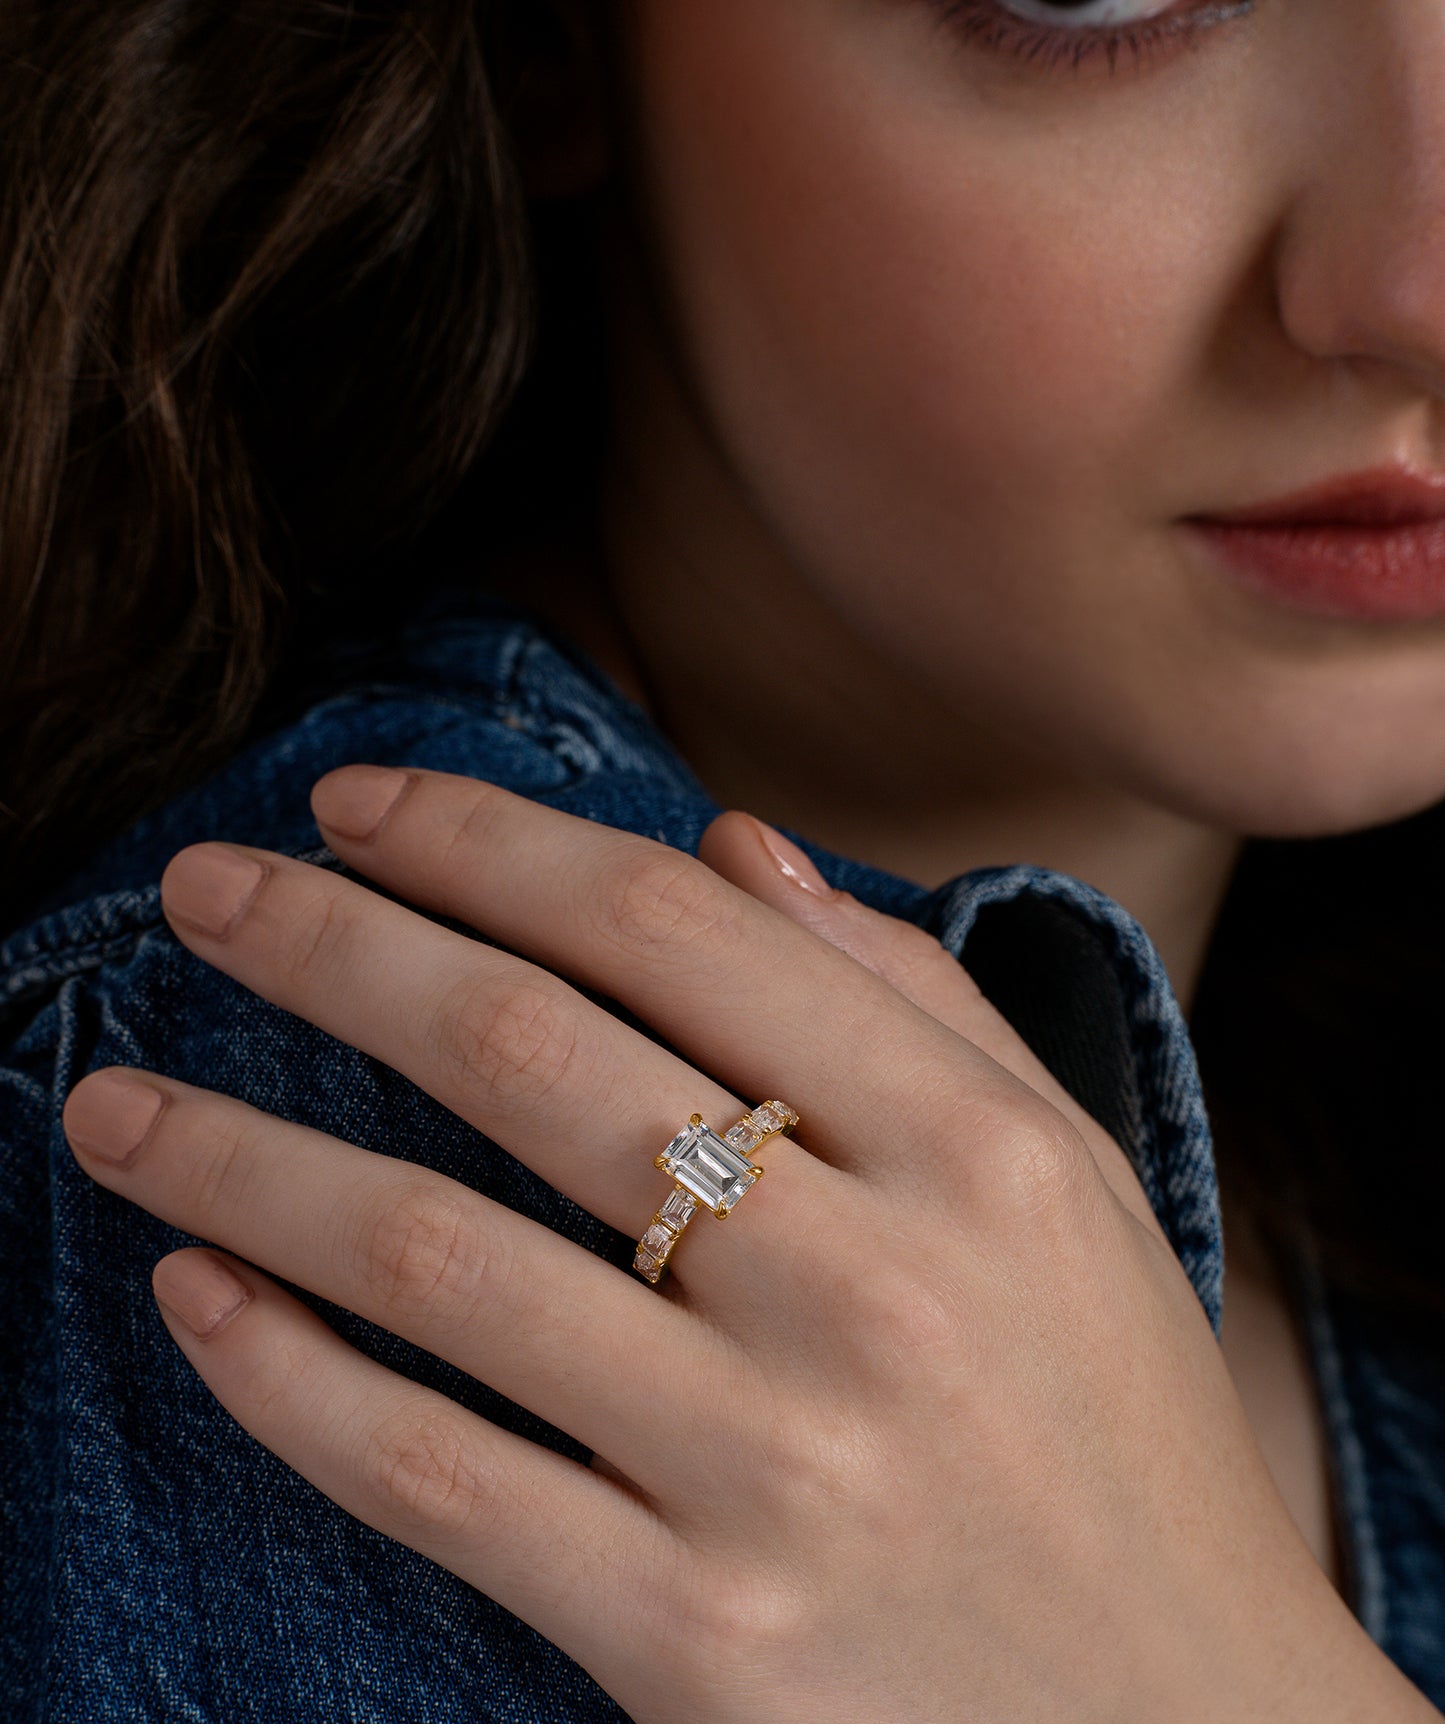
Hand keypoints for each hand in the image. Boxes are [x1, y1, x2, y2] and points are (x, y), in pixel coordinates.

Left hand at [61, 768, 1429, 1722]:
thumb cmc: (1116, 1430)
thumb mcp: (1067, 1183)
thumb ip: (911, 994)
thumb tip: (729, 843)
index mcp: (971, 1148)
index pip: (668, 928)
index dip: (483, 840)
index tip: (357, 803)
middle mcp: (870, 1284)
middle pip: (527, 1050)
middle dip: (328, 944)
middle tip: (198, 895)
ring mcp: (772, 1468)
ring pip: (433, 1257)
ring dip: (237, 1159)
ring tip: (106, 1105)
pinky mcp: (692, 1643)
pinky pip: (432, 1478)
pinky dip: (283, 1377)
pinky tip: (195, 1295)